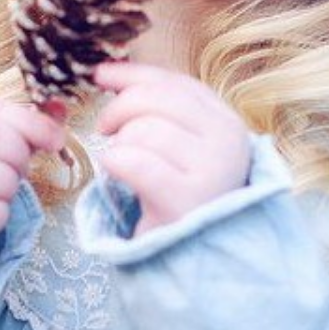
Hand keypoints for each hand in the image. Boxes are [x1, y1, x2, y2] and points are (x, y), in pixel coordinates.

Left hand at [94, 62, 249, 234]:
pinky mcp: (187, 200)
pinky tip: (116, 175)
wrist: (195, 258)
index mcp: (227, 122)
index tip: (100, 75)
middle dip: (119, 108)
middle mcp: (228, 141)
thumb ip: (155, 108)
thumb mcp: (179, 146)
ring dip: (119, 145)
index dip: (133, 74)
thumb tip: (106, 71)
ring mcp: (212, 170)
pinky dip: (115, 164)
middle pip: (157, 99)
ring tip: (123, 164)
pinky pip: (134, 162)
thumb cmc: (180, 197)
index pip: (175, 82)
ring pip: (143, 130)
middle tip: (104, 129)